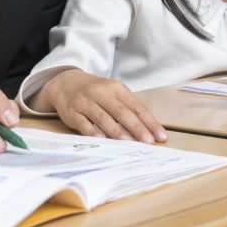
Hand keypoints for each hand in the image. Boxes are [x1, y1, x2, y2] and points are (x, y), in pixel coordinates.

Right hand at [29, 68, 166, 143]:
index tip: (160, 136)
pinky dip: (93, 132)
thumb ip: (128, 108)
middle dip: (136, 127)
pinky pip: (83, 124)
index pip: (135, 106)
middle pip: (121, 112)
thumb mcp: (112, 93)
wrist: (65, 83)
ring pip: (103, 118)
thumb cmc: (95, 92)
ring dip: (117, 132)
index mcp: (115, 88)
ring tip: (129, 144)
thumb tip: (148, 131)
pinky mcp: (72, 112)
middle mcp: (100, 93)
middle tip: (148, 141)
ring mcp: (85, 102)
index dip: (149, 121)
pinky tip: (102, 140)